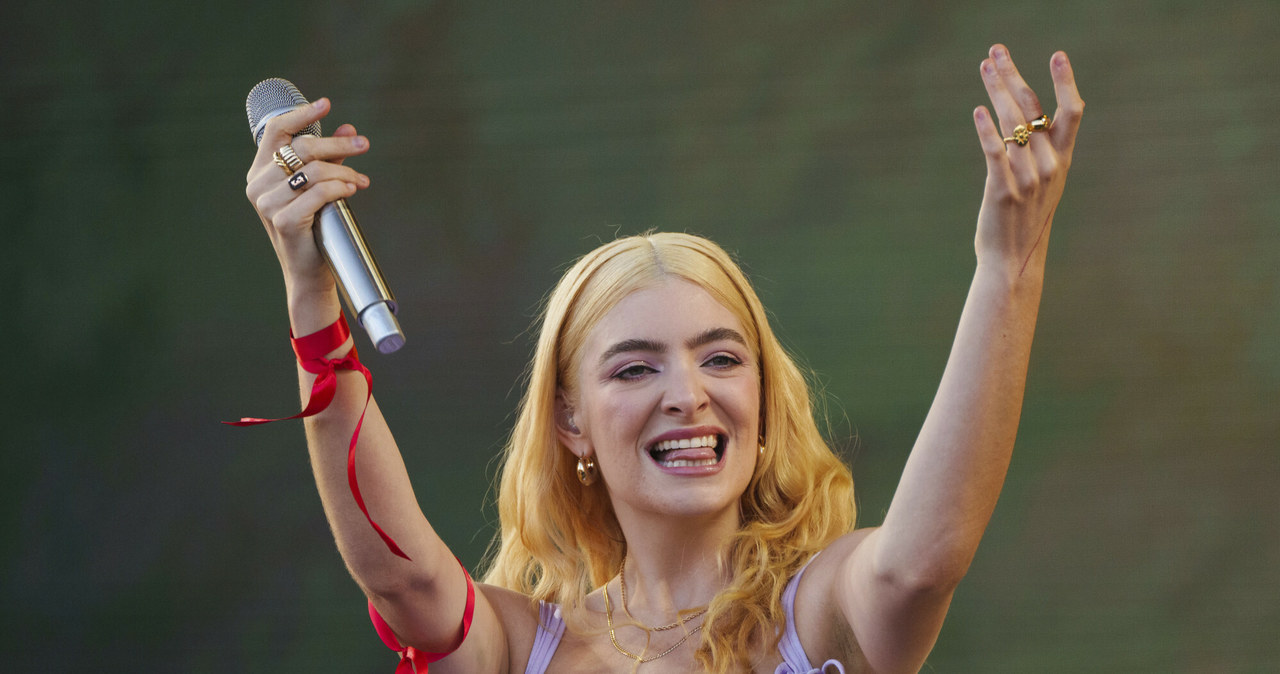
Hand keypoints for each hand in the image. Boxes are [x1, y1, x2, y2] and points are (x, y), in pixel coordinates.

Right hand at [244, 97, 371, 293]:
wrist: (308, 270)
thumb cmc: (314, 226)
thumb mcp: (318, 186)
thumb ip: (330, 158)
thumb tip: (350, 128)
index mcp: (260, 171)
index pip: (275, 130)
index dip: (301, 114)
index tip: (327, 104)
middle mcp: (257, 184)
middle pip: (301, 148)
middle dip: (338, 145)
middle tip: (364, 145)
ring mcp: (267, 203)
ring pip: (314, 171)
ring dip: (344, 172)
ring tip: (361, 180)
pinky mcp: (283, 220)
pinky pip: (318, 193)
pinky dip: (340, 188)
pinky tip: (352, 190)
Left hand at [973, 45, 1084, 277]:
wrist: (1014, 260)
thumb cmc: (1025, 219)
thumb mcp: (1044, 183)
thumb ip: (1039, 152)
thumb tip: (1025, 118)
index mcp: (1061, 160)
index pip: (1072, 112)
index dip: (1065, 82)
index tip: (1057, 55)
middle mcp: (1048, 165)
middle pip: (1032, 108)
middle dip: (1013, 75)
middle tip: (997, 50)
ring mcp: (1026, 178)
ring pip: (1011, 123)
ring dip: (996, 90)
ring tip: (984, 66)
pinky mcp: (1002, 190)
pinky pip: (994, 152)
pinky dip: (986, 129)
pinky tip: (978, 110)